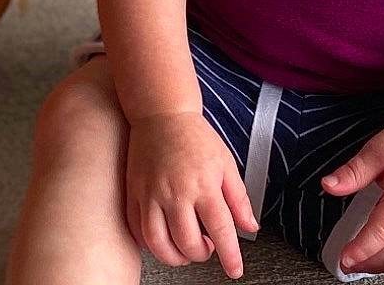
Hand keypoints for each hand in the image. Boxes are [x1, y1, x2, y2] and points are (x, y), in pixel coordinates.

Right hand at [124, 110, 257, 279]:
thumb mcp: (226, 164)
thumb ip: (239, 199)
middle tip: (206, 246)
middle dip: (200, 254)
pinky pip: (137, 230)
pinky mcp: (133, 192)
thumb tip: (250, 226)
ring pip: (158, 243)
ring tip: (183, 247)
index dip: (230, 257)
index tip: (234, 270)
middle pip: (187, 244)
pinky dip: (150, 243)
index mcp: (203, 185)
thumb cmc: (194, 136)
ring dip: (174, 256)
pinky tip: (161, 236)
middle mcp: (175, 192)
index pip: (221, 231)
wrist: (160, 113)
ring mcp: (150, 194)